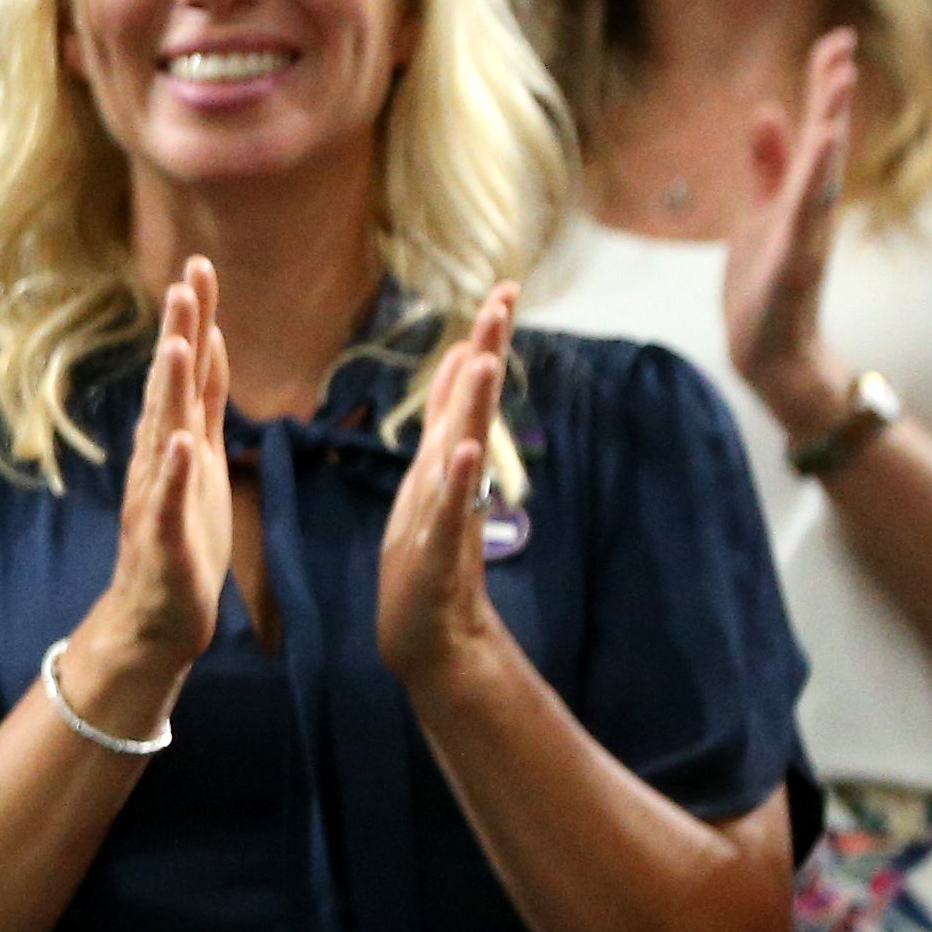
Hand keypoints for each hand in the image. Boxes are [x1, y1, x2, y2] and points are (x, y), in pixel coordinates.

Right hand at [64, 256, 230, 733]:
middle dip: (179, 334)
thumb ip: (205, 403)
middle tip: (184, 281)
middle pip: (173, 387)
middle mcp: (161, 458)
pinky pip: (167, 500)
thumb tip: (208, 340)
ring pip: (164, 433)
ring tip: (179, 344)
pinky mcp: (162, 537)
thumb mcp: (203, 459)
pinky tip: (181, 443)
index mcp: (179, 439)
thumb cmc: (183, 538)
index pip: (190, 370)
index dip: (194, 320)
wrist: (156, 617)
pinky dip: (174, 471)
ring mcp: (157, 495)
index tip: (198, 266)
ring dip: (170, 389)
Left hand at [376, 284, 520, 692]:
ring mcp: (448, 515)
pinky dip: (457, 484)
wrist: (430, 640)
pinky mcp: (439, 555)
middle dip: (486, 352)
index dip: (481, 343)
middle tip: (504, 298)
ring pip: (460, 452)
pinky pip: (449, 513)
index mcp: (443, 462)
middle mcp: (451, 481)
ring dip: (473, 407)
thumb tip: (458, 364)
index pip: (463, 393)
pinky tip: (465, 454)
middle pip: (470, 407)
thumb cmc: (426, 560)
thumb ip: (446, 424)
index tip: (502, 291)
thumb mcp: (429, 480)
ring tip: (482, 359)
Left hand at [723, 26, 861, 441]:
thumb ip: (768, 163)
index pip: (817, 130)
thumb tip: (765, 108)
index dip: (822, 87)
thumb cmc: (765, 278)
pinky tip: (818, 158)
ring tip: (835, 86)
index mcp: (802, 194)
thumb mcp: (760, 209)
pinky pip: (803, 222)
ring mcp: (806, 235)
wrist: (766, 348)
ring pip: (821, 176)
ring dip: (829, 131)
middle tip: (841, 46)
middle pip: (827, 142)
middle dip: (831, 96)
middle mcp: (812, 209)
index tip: (835, 41)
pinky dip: (810, 190)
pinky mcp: (793, 265)